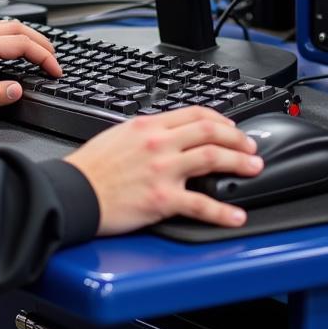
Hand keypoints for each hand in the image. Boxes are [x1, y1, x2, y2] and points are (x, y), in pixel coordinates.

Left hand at [0, 19, 60, 115]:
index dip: (43, 57)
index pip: (21, 45)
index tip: (54, 70)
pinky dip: (15, 36)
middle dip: (42, 42)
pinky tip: (16, 47)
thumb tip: (18, 90)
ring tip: (41, 52)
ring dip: (29, 37)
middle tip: (55, 59)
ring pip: (8, 25)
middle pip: (19, 28)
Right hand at [64, 106, 263, 233]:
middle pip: (210, 132)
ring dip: (239, 163)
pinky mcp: (162, 199)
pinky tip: (236, 214)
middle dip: (238, 138)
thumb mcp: (118, 135)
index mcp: (148, 125)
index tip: (231, 127)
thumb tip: (167, 135)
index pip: (195, 114)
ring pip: (212, 159)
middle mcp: (159, 143)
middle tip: (252, 147)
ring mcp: (162, 170)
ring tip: (254, 169)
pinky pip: (201, 204)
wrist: (73, 192)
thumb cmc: (90, 168)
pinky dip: (223, 211)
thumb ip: (146, 133)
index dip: (221, 120)